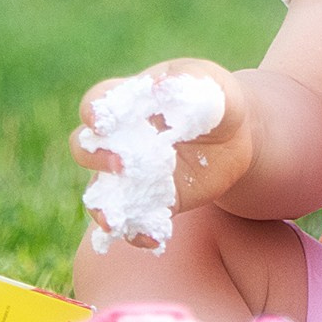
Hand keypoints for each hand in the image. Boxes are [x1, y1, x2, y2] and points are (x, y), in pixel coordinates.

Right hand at [70, 57, 252, 241]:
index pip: (97, 103)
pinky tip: (153, 239)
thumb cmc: (216, 100)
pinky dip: (137, 233)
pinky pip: (133, 222)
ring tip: (113, 220)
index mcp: (129, 102)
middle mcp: (120, 139)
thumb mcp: (211, 85)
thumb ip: (191, 82)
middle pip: (85, 148)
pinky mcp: (150, 202)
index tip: (99, 121)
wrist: (236, 139)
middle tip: (122, 164)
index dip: (93, 111)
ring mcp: (131, 175)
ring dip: (102, 207)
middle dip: (95, 157)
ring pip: (100, 194)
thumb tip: (164, 84)